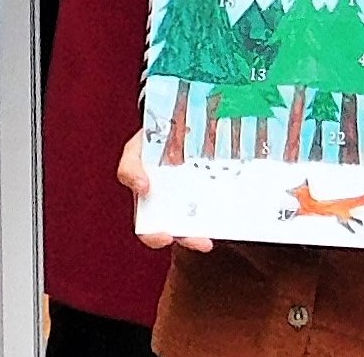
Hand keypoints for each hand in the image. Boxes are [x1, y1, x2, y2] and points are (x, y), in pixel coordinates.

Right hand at [118, 131, 214, 252]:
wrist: (179, 121)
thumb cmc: (151, 140)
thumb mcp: (134, 151)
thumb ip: (130, 169)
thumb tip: (142, 187)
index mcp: (151, 203)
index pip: (148, 230)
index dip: (154, 238)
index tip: (165, 237)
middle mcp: (173, 206)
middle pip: (180, 232)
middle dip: (191, 240)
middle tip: (202, 242)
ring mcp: (196, 197)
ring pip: (203, 221)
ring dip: (210, 229)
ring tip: (218, 232)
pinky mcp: (215, 186)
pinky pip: (221, 202)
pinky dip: (226, 209)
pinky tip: (234, 208)